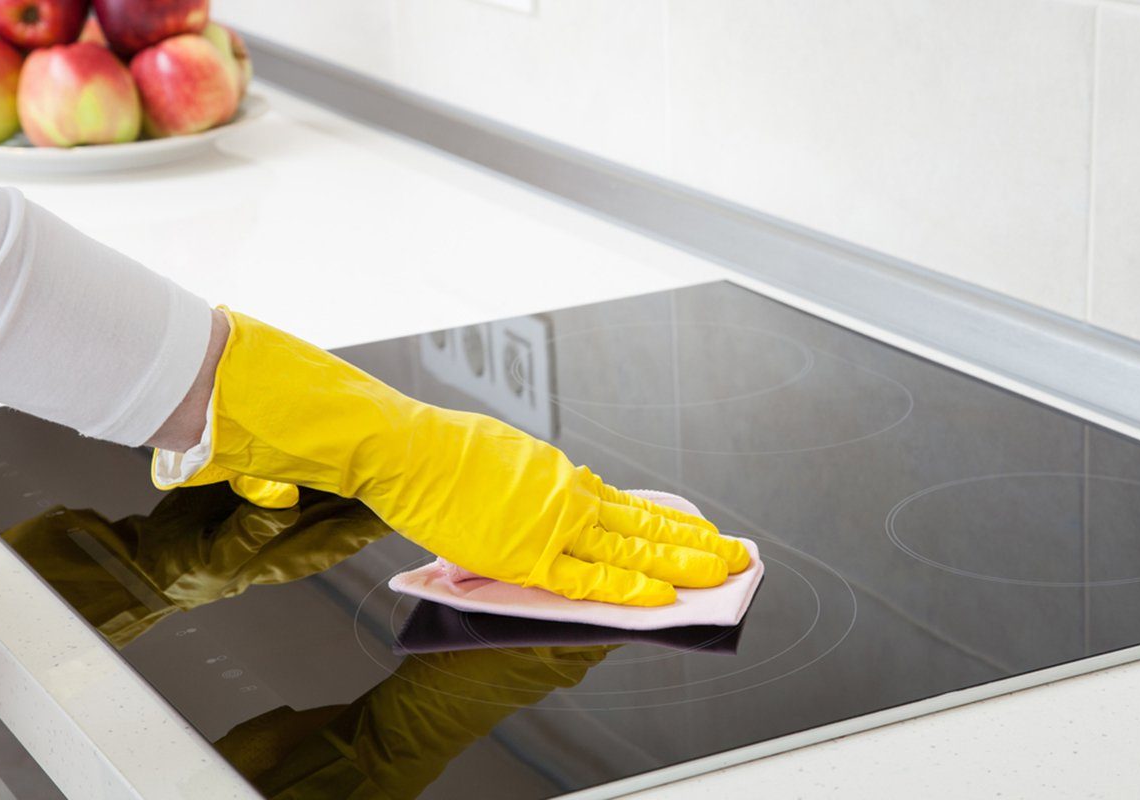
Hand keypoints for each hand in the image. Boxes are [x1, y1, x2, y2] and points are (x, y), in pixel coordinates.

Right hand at [153, 309, 750, 605]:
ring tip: (720, 572)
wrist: (406, 449)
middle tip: (733, 552)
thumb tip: (555, 487)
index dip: (664, 521)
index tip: (695, 528)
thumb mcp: (502, 455)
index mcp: (559, 476)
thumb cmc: (441, 451)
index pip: (624, 506)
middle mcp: (567, 496)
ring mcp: (552, 525)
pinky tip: (662, 597)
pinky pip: (589, 577)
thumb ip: (533, 480)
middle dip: (692, 541)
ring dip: (680, 561)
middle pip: (642, 524)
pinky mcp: (528, 554)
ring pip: (631, 548)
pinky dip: (628, 587)